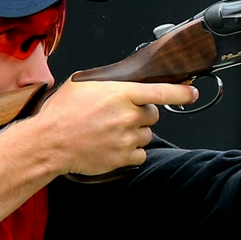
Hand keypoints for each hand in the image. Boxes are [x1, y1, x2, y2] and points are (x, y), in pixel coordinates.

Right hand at [26, 78, 197, 175]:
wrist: (49, 143)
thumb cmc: (61, 113)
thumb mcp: (82, 84)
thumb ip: (108, 82)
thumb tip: (123, 82)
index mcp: (121, 93)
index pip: (162, 92)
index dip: (181, 92)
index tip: (191, 92)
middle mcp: (128, 116)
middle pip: (154, 114)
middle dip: (142, 114)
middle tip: (121, 115)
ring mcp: (128, 138)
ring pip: (148, 134)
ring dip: (136, 133)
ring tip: (113, 131)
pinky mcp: (124, 157)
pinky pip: (141, 153)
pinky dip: (132, 150)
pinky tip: (115, 145)